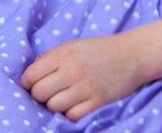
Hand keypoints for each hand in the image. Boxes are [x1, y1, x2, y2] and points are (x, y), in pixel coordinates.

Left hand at [22, 34, 148, 121]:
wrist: (133, 54)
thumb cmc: (101, 49)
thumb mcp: (74, 45)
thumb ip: (52, 56)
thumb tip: (32, 71)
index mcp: (63, 54)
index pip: (30, 75)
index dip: (28, 82)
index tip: (33, 84)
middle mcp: (71, 71)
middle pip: (39, 93)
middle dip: (40, 95)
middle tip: (49, 92)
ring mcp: (84, 87)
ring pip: (54, 106)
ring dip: (55, 105)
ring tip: (63, 98)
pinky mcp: (97, 101)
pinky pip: (72, 115)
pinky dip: (71, 113)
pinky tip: (75, 105)